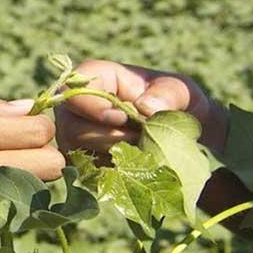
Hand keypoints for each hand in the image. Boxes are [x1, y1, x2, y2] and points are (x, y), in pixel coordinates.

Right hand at [0, 93, 63, 252]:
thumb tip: (26, 107)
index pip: (38, 129)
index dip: (39, 122)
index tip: (24, 122)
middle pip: (52, 165)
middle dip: (44, 151)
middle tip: (19, 145)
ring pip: (38, 192)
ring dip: (30, 177)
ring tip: (1, 166)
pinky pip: (13, 215)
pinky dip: (7, 202)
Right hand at [55, 60, 227, 161]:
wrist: (178, 136)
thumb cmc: (175, 104)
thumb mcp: (181, 92)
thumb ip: (169, 93)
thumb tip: (143, 107)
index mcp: (98, 79)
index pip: (73, 89)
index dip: (93, 106)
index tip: (123, 118)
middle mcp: (77, 109)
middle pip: (71, 128)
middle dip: (109, 139)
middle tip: (141, 140)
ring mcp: (75, 138)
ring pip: (77, 153)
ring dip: (112, 157)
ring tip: (141, 152)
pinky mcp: (82, 163)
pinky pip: (85, 172)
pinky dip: (110, 174)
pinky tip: (131, 167)